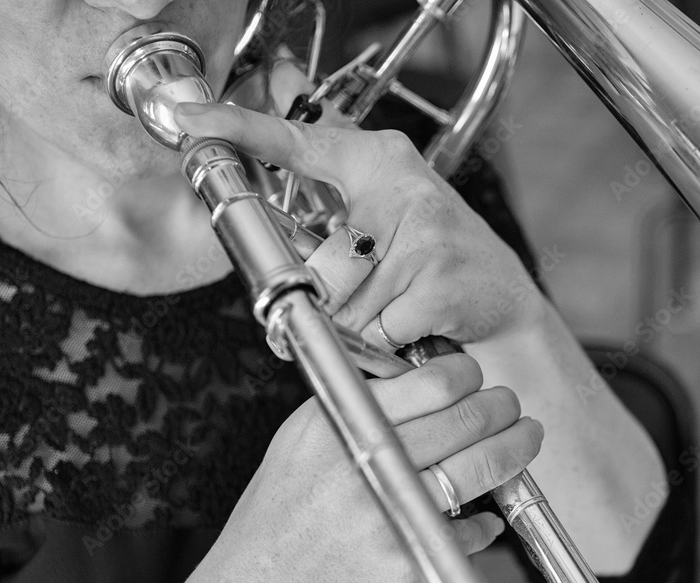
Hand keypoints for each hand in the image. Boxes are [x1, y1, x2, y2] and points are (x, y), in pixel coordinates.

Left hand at [173, 100, 547, 348]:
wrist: (504, 299)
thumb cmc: (437, 259)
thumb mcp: (389, 211)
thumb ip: (335, 199)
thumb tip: (282, 177)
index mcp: (382, 163)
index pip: (303, 142)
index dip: (244, 128)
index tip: (195, 122)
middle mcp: (403, 189)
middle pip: (318, 263)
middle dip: (331, 299)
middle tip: (365, 299)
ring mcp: (423, 236)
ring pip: (344, 304)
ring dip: (360, 324)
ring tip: (397, 309)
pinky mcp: (437, 282)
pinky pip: (376, 331)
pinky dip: (388, 343)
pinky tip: (416, 326)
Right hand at [214, 354, 541, 582]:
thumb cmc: (277, 511)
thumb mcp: (303, 437)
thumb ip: (359, 405)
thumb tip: (425, 384)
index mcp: (342, 419)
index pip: (433, 381)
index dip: (468, 374)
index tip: (474, 377)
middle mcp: (367, 458)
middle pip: (467, 418)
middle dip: (504, 407)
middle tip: (511, 408)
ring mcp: (388, 509)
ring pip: (479, 468)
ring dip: (514, 452)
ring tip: (524, 443)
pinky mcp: (405, 557)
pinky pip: (468, 531)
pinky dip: (484, 523)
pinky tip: (484, 515)